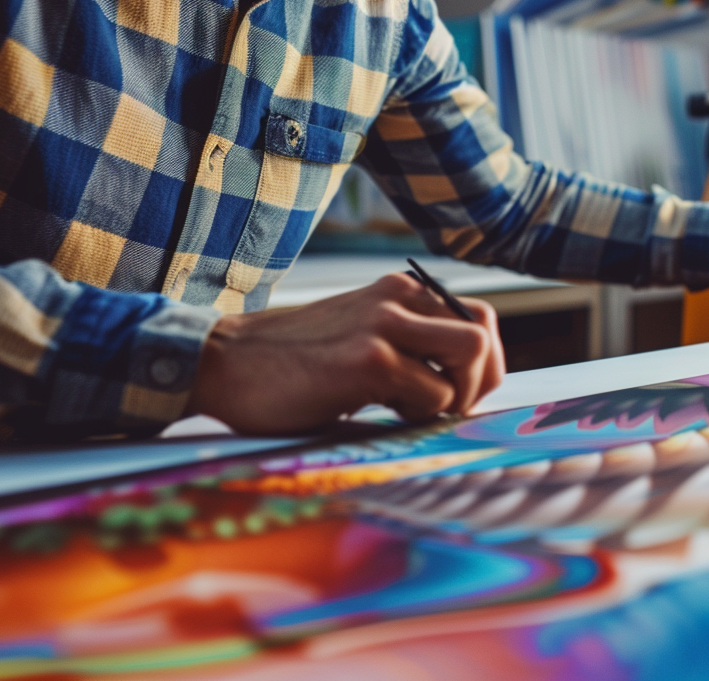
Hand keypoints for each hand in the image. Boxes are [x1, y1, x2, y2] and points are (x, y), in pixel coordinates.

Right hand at [186, 274, 504, 433]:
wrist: (225, 363)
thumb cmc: (293, 361)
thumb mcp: (359, 332)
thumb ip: (406, 341)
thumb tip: (463, 382)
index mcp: (398, 290)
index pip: (477, 317)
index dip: (481, 363)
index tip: (456, 393)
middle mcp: (398, 299)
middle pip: (483, 332)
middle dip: (480, 380)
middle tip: (448, 409)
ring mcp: (386, 326)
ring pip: (470, 357)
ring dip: (452, 398)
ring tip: (409, 411)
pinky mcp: (371, 360)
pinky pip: (432, 396)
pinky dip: (416, 416)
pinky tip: (378, 415)